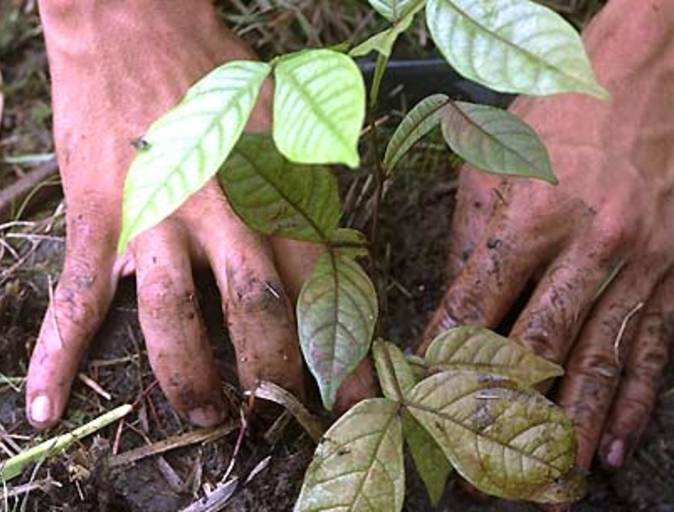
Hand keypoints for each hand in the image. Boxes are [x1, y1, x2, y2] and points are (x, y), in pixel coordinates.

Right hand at [26, 0, 373, 428]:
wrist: (139, 24)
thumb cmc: (223, 78)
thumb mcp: (290, 130)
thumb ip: (312, 198)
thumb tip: (342, 256)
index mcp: (276, 195)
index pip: (320, 290)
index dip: (338, 353)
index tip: (348, 401)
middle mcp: (224, 214)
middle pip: (256, 313)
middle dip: (269, 375)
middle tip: (274, 414)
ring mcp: (157, 218)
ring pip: (176, 320)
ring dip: (190, 379)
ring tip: (207, 415)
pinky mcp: (100, 217)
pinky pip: (76, 295)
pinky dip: (56, 352)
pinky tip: (41, 402)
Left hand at [419, 0, 673, 471]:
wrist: (653, 82)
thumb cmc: (561, 118)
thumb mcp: (494, 159)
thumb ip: (471, 236)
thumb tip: (450, 304)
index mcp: (527, 215)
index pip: (475, 307)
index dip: (444, 359)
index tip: (424, 403)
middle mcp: (583, 245)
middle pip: (535, 347)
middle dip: (501, 412)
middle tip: (476, 466)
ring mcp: (634, 264)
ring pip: (596, 362)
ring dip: (567, 429)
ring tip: (546, 485)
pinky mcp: (671, 274)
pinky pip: (650, 351)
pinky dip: (631, 405)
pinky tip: (610, 448)